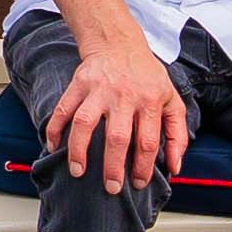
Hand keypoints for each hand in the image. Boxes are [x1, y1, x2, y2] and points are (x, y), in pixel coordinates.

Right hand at [53, 37, 185, 191]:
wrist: (119, 43)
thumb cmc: (147, 76)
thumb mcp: (171, 100)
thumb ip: (177, 134)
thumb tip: (174, 167)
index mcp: (149, 101)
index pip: (147, 141)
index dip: (143, 166)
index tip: (137, 183)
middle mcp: (124, 96)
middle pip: (117, 137)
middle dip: (112, 167)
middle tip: (111, 188)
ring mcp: (98, 90)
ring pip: (85, 123)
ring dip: (79, 150)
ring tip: (77, 171)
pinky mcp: (78, 84)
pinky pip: (63, 109)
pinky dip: (55, 128)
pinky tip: (53, 146)